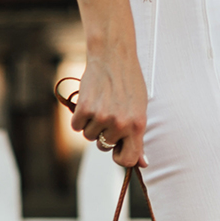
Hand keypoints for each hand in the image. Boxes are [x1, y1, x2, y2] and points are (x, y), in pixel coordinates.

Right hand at [70, 51, 147, 167]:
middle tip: (109, 112)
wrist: (112, 56)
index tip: (117, 148)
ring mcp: (102, 117)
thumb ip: (138, 137)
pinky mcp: (84, 109)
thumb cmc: (129, 83)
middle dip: (104, 134)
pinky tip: (89, 102)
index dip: (120, 156)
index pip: (128, 160)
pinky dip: (79, 117)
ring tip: (100, 104)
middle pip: (104, 147)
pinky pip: (76, 126)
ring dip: (91, 124)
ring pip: (89, 136)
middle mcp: (120, 124)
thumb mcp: (140, 110)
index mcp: (137, 125)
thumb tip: (143, 164)